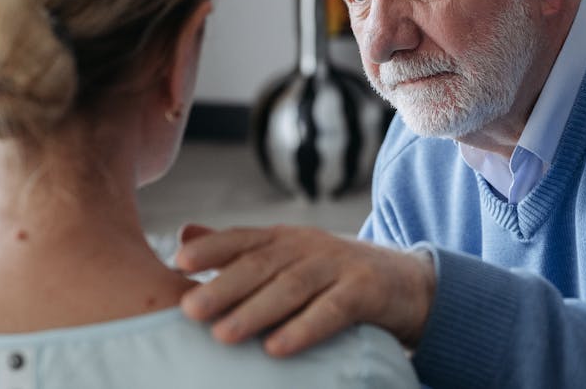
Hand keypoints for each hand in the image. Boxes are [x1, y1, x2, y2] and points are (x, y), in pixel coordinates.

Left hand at [174, 224, 434, 356]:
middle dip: (223, 286)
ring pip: (292, 287)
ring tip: (222, 335)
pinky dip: (304, 328)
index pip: (244, 238)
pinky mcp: (367, 291)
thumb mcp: (288, 258)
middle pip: (262, 264)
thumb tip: (184, 236)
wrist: (407, 283)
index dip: (212, 248)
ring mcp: (340, 265)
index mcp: (286, 238)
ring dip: (255, 310)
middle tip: (187, 310)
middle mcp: (309, 246)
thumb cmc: (334, 274)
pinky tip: (278, 348)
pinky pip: (333, 310)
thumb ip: (238, 249)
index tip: (177, 262)